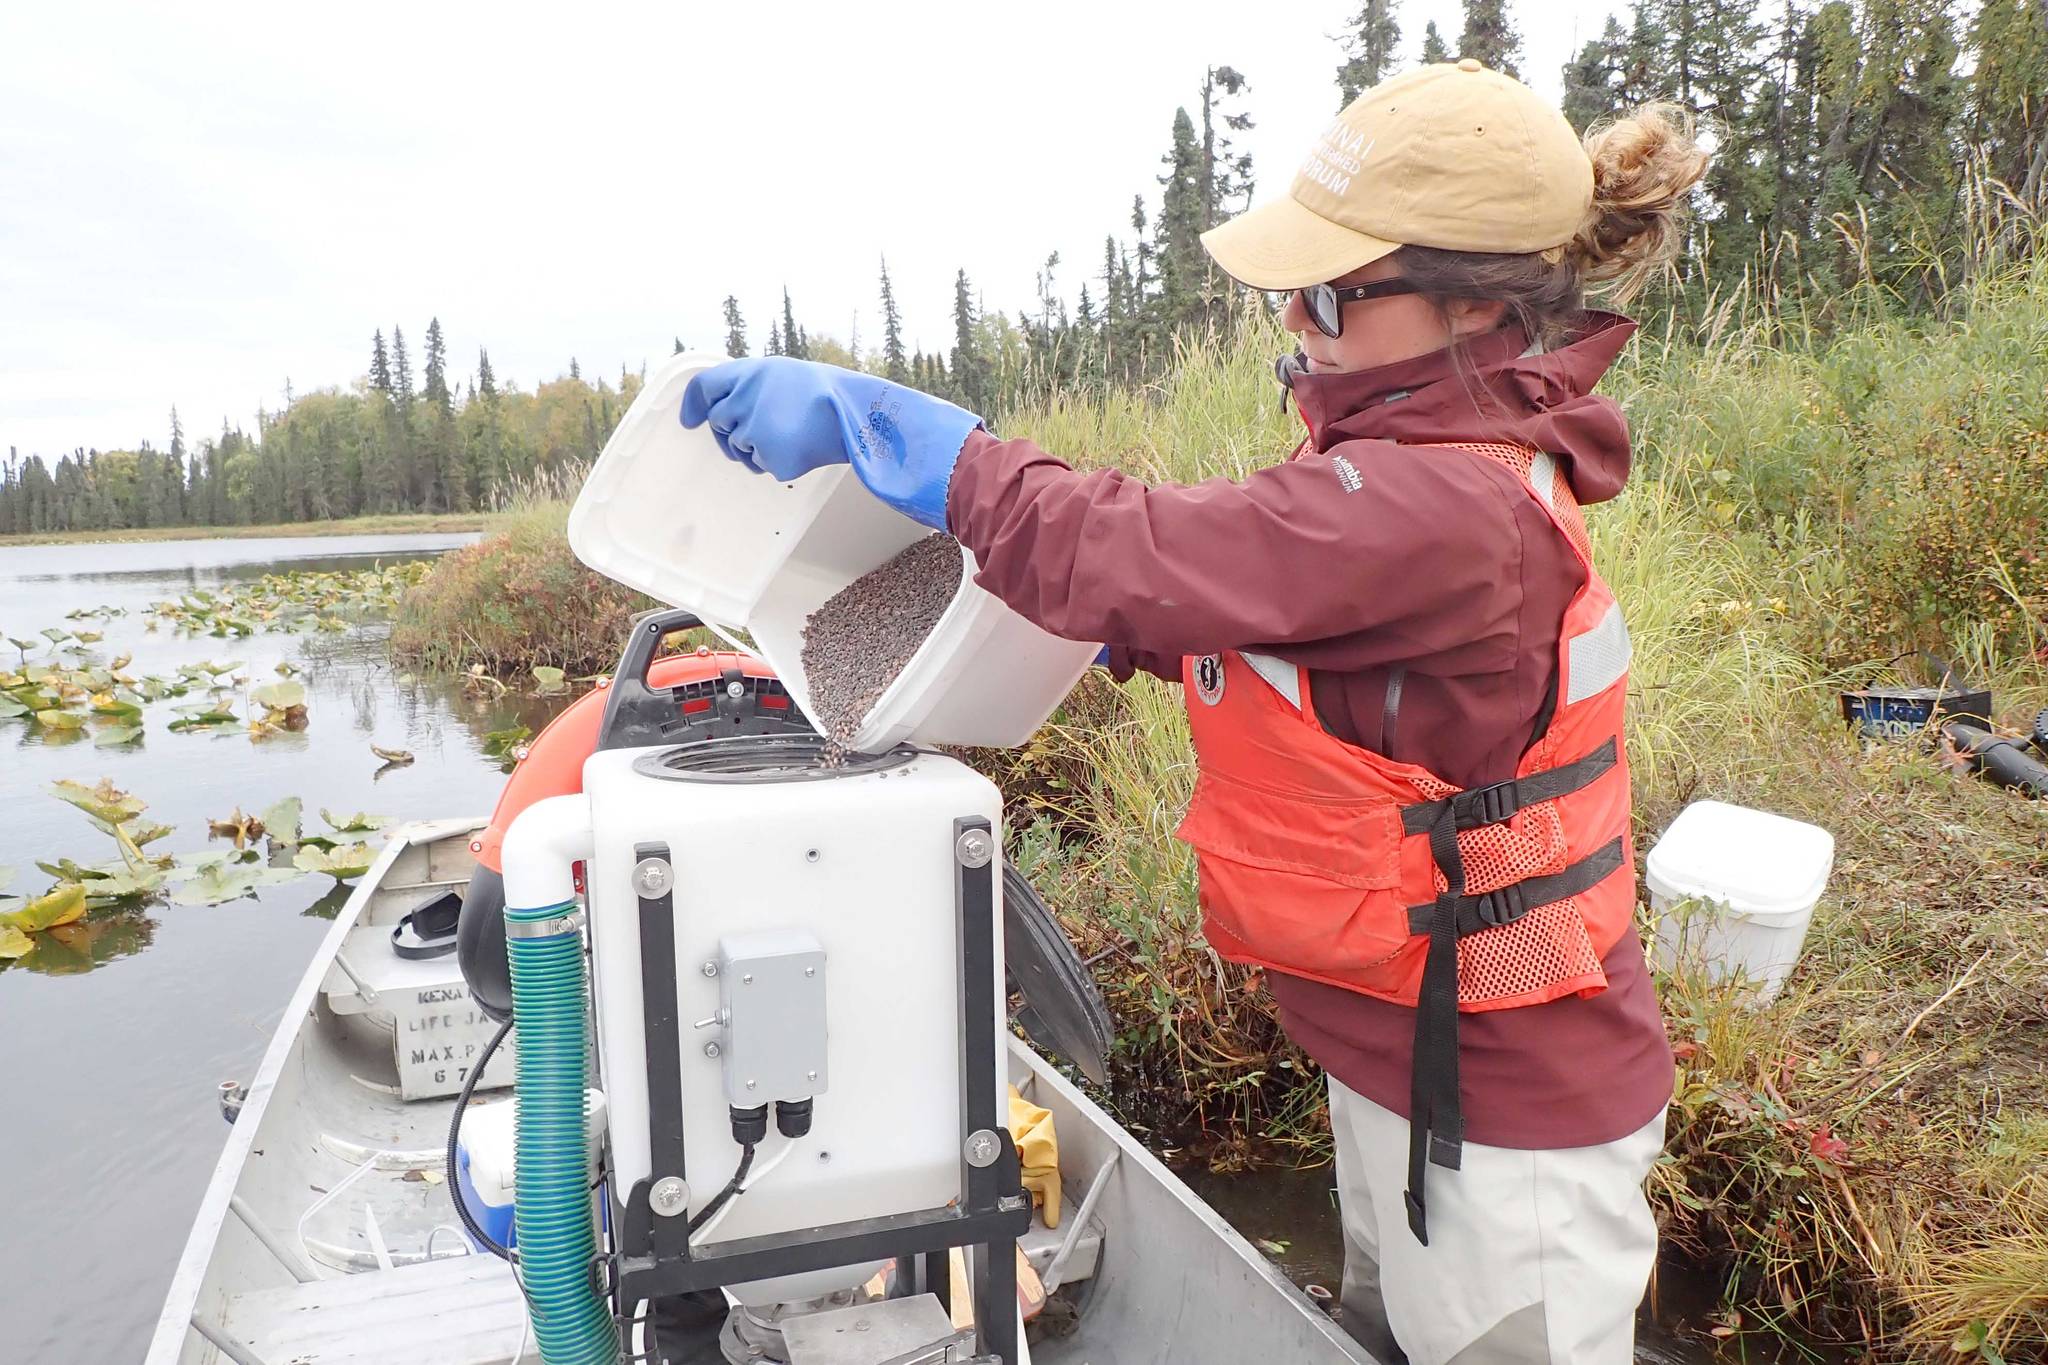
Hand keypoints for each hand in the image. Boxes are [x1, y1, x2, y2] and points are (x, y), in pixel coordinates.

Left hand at [679, 359, 982, 528]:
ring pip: (738, 448)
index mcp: (751, 371)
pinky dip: (776, 462)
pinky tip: (799, 449)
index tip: (689, 419)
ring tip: (791, 433)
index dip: (694, 404)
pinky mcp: (770, 458)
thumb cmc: (825, 393)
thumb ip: (749, 385)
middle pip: (720, 421)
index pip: (706, 386)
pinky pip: (760, 466)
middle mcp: (747, 398)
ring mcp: (757, 430)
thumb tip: (710, 412)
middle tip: (766, 425)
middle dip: (733, 428)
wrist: (860, 415)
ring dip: (755, 447)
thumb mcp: (783, 375)